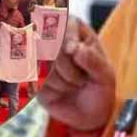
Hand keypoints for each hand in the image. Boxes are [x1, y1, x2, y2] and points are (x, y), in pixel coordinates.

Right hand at [37, 17, 115, 133]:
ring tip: (74, 85)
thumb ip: (93, 60)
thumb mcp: (105, 74)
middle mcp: (56, 39)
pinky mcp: (31, 75)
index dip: (66, 36)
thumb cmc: (100, 87)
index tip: (73, 51)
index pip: (64, 22)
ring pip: (43, 64)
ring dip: (62, 81)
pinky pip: (35, 79)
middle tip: (82, 79)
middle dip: (68, 67)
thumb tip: (75, 49)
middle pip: (50, 44)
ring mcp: (41, 57)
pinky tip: (61, 91)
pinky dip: (51, 89)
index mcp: (76, 29)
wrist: (89, 113)